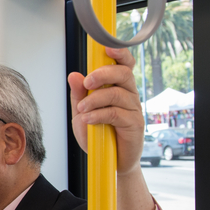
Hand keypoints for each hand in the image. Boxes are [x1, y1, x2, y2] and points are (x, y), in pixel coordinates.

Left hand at [67, 46, 144, 173]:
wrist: (109, 161)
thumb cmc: (98, 133)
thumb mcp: (82, 112)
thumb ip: (79, 94)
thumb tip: (74, 75)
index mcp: (118, 87)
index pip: (124, 65)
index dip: (119, 54)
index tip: (107, 49)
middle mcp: (129, 95)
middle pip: (123, 74)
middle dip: (103, 74)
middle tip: (86, 84)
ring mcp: (134, 109)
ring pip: (118, 93)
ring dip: (95, 100)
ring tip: (81, 110)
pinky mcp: (134, 124)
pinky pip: (116, 113)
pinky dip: (98, 115)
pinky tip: (87, 119)